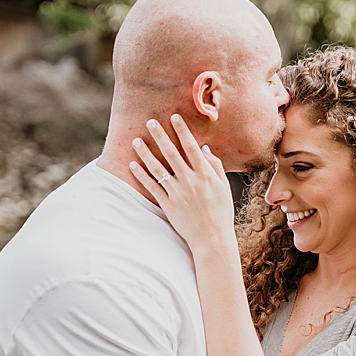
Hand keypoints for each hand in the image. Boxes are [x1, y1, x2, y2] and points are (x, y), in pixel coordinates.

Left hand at [128, 115, 236, 253]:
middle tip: (150, 121)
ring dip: (145, 153)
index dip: (182, 130)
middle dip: (160, 135)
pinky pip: (151, 187)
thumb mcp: (223, 187)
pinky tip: (132, 165)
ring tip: (136, 140)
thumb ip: (215, 166)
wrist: (212, 237)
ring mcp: (177, 192)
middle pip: (171, 153)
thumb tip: (204, 148)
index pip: (191, 147)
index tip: (174, 117)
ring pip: (157, 168)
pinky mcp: (167, 204)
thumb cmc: (220, 212)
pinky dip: (141, 175)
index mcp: (205, 174)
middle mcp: (190, 180)